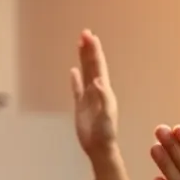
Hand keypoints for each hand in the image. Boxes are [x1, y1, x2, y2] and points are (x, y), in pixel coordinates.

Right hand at [71, 30, 118, 155]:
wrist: (99, 148)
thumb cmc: (105, 134)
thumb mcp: (106, 116)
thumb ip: (103, 98)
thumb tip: (97, 81)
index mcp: (104, 91)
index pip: (98, 66)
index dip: (94, 51)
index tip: (90, 36)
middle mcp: (98, 91)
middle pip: (92, 65)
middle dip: (89, 49)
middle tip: (85, 32)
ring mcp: (89, 97)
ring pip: (85, 73)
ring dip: (83, 58)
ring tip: (81, 44)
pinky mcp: (81, 106)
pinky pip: (77, 88)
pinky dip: (75, 79)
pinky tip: (73, 70)